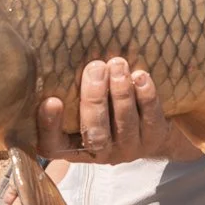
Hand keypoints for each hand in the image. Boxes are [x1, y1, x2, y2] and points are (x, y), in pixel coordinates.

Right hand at [38, 58, 177, 164]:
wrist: (153, 126)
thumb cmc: (106, 104)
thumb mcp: (83, 101)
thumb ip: (70, 88)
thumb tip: (55, 51)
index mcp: (73, 145)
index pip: (53, 145)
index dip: (49, 127)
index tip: (52, 101)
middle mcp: (100, 152)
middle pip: (94, 133)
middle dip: (94, 99)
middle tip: (95, 68)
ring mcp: (128, 149)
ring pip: (124, 124)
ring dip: (121, 93)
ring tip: (117, 64)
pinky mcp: (154, 140)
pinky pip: (151, 119)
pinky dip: (146, 97)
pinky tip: (140, 76)